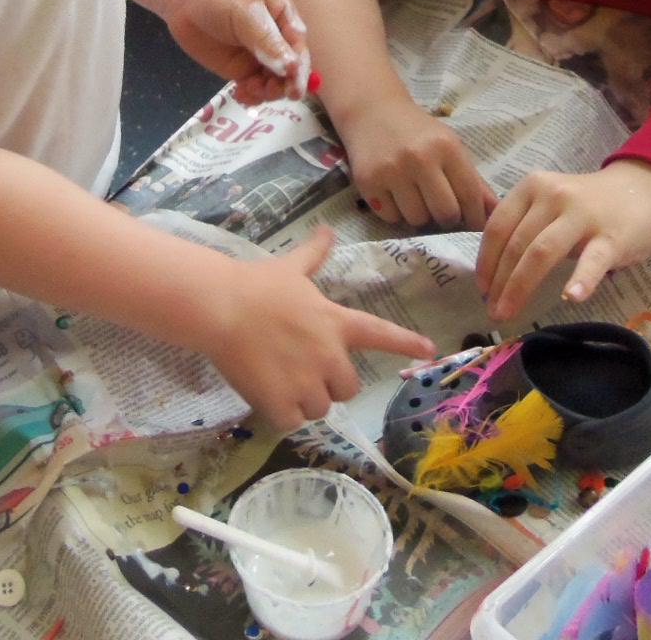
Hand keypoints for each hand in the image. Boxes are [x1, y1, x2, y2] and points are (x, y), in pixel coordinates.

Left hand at [163, 0, 310, 105]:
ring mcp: (257, 55)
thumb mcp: (245, 14)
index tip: (295, 90)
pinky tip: (242, 96)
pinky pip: (254, 86)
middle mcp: (276, 39)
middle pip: (290, 69)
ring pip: (273, 81)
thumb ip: (267, 42)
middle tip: (269, 91)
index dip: (299, 70)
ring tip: (250, 91)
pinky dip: (252, 95)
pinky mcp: (239, 68)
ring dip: (267, 92)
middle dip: (284, 84)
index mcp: (284, 17)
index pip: (299, 48)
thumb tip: (291, 68)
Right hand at [201, 229, 434, 428]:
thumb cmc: (256, 285)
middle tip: (299, 366)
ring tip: (276, 376)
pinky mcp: (282, 402)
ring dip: (303, 399)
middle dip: (328, 382)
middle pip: (348, 387)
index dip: (406, 343)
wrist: (220, 307)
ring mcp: (307, 381)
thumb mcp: (290, 267)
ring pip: (320, 408)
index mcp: (335, 322)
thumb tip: (327, 228)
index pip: (380, 333)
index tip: (430, 350)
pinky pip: (292, 421)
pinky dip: (279, 412)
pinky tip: (263, 391)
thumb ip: (313, 253)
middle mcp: (330, 355)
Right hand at [339, 98, 495, 230]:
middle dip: (447, 218)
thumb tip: (496, 212)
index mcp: (446, 147)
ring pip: (417, 219)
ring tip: (415, 197)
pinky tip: (394, 194)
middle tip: (442, 211)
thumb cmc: (418, 132)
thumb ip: (473, 181)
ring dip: (420, 215)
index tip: (473, 224)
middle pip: (445, 213)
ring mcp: (391, 170)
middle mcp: (419, 158)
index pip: (470, 195)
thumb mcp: (450, 146)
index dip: (476, 216)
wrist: (373, 111)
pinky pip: (391, 217)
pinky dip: (395, 212)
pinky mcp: (368, 181)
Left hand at [475, 161, 650, 323]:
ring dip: (520, 287)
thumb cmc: (589, 205)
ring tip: (510, 314)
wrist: (644, 190)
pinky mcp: (612, 236)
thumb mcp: (550, 202)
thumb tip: (494, 270)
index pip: (498, 226)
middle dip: (500, 282)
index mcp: (532, 187)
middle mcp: (552, 195)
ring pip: (541, 252)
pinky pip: (593, 260)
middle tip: (493, 312)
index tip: (481, 289)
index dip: (485, 261)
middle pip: (516, 244)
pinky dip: (581, 279)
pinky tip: (571, 298)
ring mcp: (582, 215)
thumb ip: (525, 224)